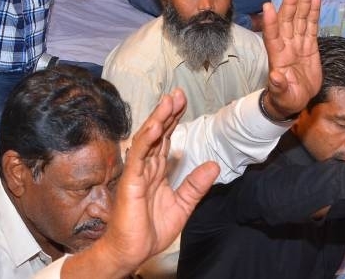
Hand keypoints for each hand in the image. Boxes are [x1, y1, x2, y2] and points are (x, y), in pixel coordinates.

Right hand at [97, 89, 218, 273]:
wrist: (134, 250)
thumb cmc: (151, 230)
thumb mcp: (183, 206)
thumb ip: (196, 185)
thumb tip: (214, 165)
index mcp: (157, 171)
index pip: (167, 140)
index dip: (174, 120)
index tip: (183, 102)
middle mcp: (146, 167)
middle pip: (158, 134)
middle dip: (168, 113)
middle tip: (178, 93)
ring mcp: (137, 172)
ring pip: (148, 139)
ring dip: (158, 119)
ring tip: (168, 101)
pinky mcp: (131, 180)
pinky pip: (139, 156)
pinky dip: (147, 140)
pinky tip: (156, 127)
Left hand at [259, 0, 322, 119]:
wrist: (295, 100)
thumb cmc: (285, 98)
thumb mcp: (282, 96)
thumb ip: (279, 87)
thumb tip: (275, 78)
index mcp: (277, 57)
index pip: (272, 36)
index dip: (270, 23)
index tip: (268, 6)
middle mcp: (286, 46)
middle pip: (288, 21)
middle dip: (290, 4)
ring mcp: (297, 43)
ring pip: (300, 19)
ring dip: (302, 2)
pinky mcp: (309, 45)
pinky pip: (311, 25)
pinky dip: (313, 11)